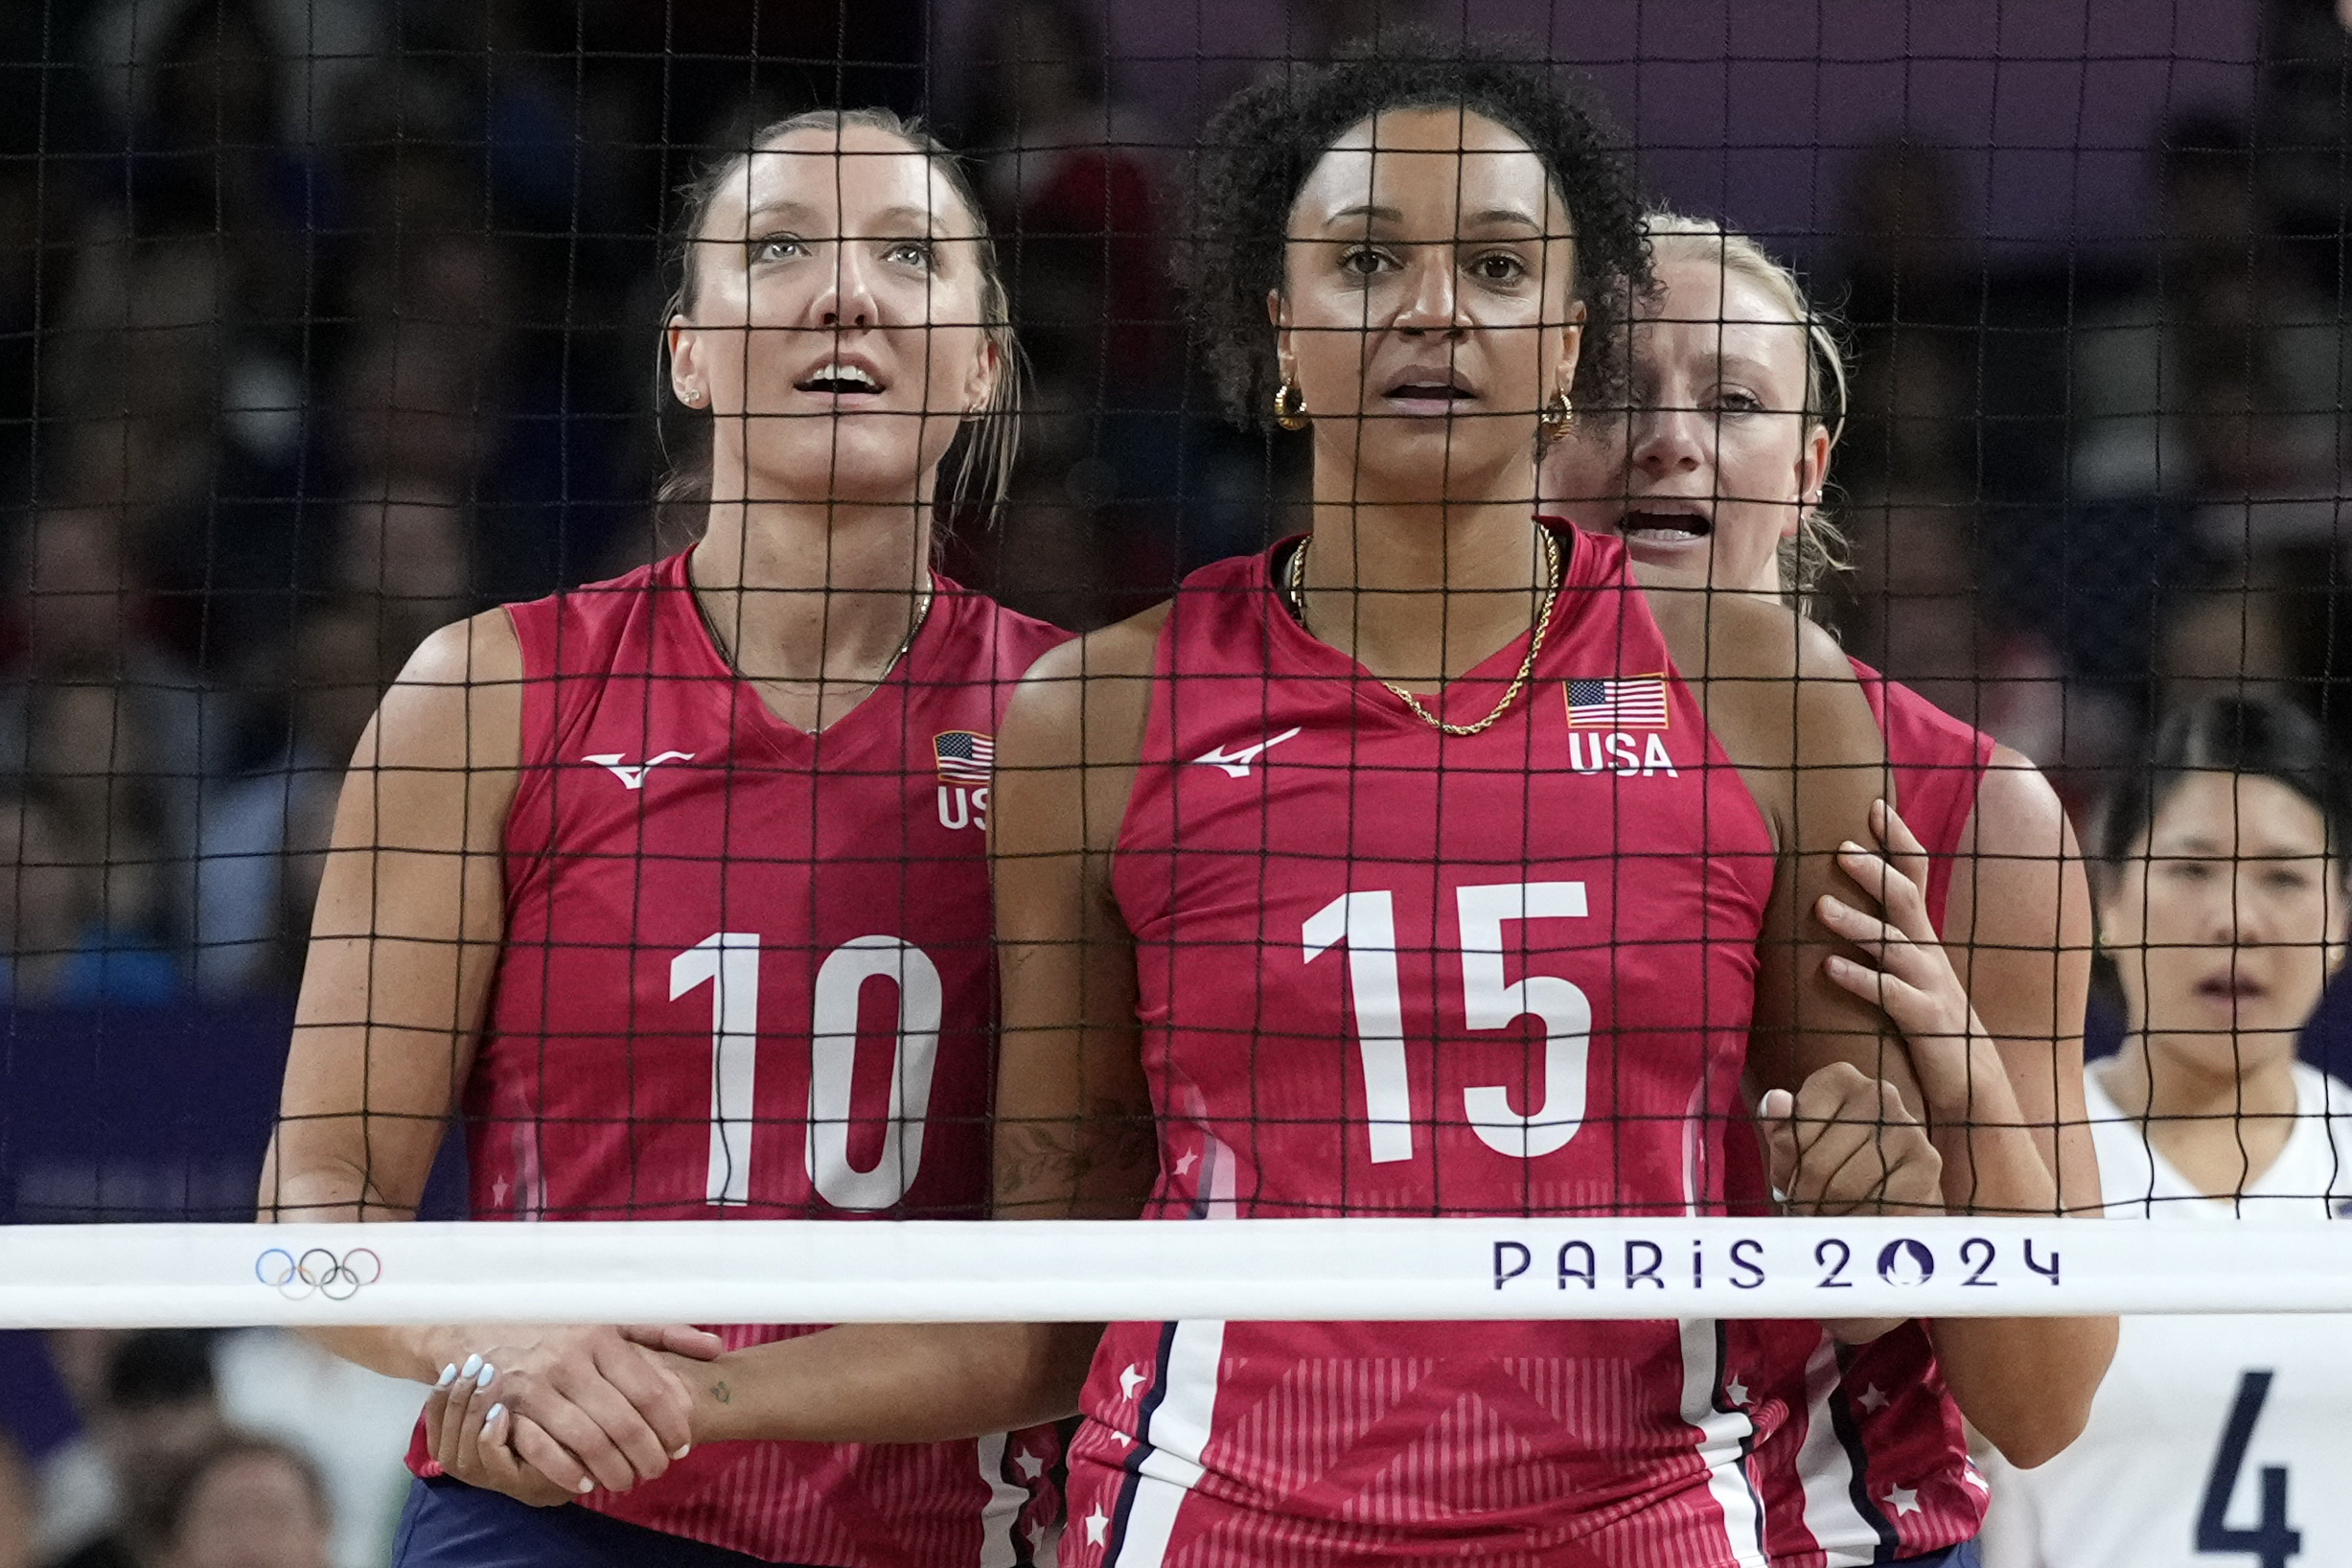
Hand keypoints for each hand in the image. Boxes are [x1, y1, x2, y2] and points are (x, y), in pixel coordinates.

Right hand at [441, 1326, 704, 1492]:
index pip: (649, 1390)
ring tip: (627, 1481)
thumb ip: (662, 1333)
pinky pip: (543, 1451)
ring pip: (587, 1441)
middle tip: (658, 1470)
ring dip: (614, 1470)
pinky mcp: (505, 1408)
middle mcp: (570, 1360)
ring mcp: (535, 1385)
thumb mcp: (609, 1320)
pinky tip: (585, 1482)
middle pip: (623, 1422)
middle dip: (648, 1455)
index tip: (682, 1444)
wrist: (478, 1321)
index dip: (671, 1424)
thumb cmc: (556, 1324)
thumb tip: (714, 1348)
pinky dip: (568, 1473)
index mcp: (600, 1337)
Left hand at [1762, 1061, 1943, 1216]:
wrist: (1896, 1185)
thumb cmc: (1837, 1159)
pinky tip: (1857, 1217)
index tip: (1787, 1183)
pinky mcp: (1927, 1163)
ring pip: (1844, 1187)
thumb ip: (1780, 1124)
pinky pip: (1877, 1203)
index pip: (1792, 1134)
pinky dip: (1860, 1219)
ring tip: (1827, 1216)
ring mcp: (1907, 1126)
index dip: (1784, 1168)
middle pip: (1816, 1163)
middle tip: (1803, 1211)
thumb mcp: (1799, 1141)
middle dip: (1804, 1197)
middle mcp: (1878, 1093)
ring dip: (1829, 1212)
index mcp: (1838, 1078)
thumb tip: (1776, 1101)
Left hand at [1813, 799, 1995, 1119]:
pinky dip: (1860, 979)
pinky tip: (1829, 968)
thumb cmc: (1930, 1028)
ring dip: (1856, 924)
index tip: (1875, 803)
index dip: (1897, 840)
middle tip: (1841, 849)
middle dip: (1875, 873)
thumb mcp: (1910, 978)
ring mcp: (1931, 986)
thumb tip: (1845, 912)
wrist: (1974, 1087)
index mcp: (1924, 940)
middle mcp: (1930, 955)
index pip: (1915, 877)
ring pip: (1893, 946)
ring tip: (1820, 906)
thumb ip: (1886, 945)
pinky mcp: (1925, 1021)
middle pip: (1906, 901)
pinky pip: (1890, 996)